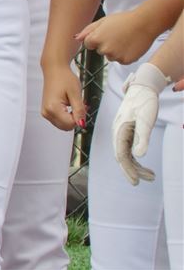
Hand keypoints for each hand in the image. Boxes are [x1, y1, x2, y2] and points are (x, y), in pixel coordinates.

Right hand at [39, 63, 86, 130]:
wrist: (54, 70)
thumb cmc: (64, 78)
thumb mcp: (76, 94)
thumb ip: (79, 111)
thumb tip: (81, 124)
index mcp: (53, 108)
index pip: (70, 124)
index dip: (79, 118)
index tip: (82, 107)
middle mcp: (46, 112)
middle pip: (66, 127)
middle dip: (75, 119)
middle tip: (79, 105)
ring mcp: (45, 112)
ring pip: (63, 125)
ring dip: (71, 118)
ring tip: (74, 104)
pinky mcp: (46, 110)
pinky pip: (59, 120)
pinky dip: (66, 116)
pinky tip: (69, 106)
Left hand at [76, 10, 156, 64]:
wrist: (145, 23)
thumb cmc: (123, 20)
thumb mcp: (103, 21)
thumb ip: (88, 30)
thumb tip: (77, 38)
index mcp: (96, 39)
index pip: (88, 44)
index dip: (96, 38)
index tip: (106, 33)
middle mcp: (104, 49)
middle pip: (100, 51)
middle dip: (106, 44)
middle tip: (118, 35)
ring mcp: (115, 56)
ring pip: (110, 56)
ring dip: (115, 51)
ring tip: (125, 39)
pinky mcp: (126, 61)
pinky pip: (121, 60)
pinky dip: (124, 55)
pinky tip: (130, 45)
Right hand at [112, 62, 170, 184]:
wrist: (143, 87)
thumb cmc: (145, 103)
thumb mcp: (146, 121)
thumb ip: (142, 138)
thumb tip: (139, 156)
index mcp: (119, 130)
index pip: (121, 155)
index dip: (129, 170)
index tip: (137, 182)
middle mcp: (117, 132)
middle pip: (123, 157)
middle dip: (134, 170)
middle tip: (149, 180)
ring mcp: (121, 131)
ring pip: (126, 154)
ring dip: (137, 166)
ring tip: (152, 175)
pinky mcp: (127, 130)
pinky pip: (129, 148)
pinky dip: (137, 158)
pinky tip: (144, 163)